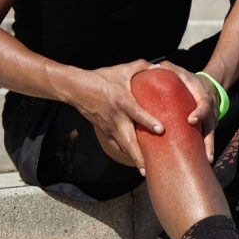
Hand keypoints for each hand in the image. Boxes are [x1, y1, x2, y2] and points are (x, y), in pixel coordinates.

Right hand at [68, 59, 164, 174]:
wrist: (77, 88)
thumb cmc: (102, 78)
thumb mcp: (122, 69)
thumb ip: (142, 67)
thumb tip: (160, 67)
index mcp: (122, 101)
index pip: (136, 113)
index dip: (148, 121)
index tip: (161, 130)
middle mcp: (116, 117)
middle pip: (128, 140)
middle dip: (138, 156)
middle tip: (149, 168)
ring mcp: (109, 127)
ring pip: (122, 147)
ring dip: (134, 159)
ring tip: (146, 172)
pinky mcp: (104, 132)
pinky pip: (116, 146)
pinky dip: (126, 154)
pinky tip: (136, 162)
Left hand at [149, 61, 219, 162]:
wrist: (208, 86)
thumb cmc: (188, 80)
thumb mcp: (181, 72)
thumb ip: (169, 69)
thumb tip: (154, 68)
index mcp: (203, 96)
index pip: (204, 104)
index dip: (200, 112)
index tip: (191, 120)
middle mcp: (211, 110)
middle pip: (212, 126)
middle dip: (208, 141)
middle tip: (205, 154)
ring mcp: (211, 120)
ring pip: (211, 136)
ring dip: (209, 150)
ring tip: (206, 163)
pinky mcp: (208, 128)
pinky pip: (206, 140)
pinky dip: (204, 151)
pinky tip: (200, 163)